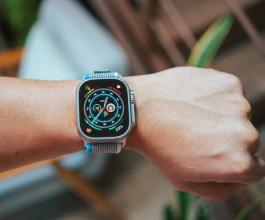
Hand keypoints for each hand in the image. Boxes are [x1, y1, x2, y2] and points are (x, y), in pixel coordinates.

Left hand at [127, 67, 264, 199]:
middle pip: (248, 142)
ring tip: (191, 117)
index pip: (255, 170)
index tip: (213, 155)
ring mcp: (239, 105)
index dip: (232, 165)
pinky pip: (230, 95)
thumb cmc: (160, 147)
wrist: (139, 109)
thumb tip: (240, 179)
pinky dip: (216, 98)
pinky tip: (193, 101)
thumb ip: (221, 189)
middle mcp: (246, 134)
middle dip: (227, 141)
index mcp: (238, 164)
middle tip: (197, 136)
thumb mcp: (187, 182)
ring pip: (238, 116)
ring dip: (222, 118)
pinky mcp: (230, 83)